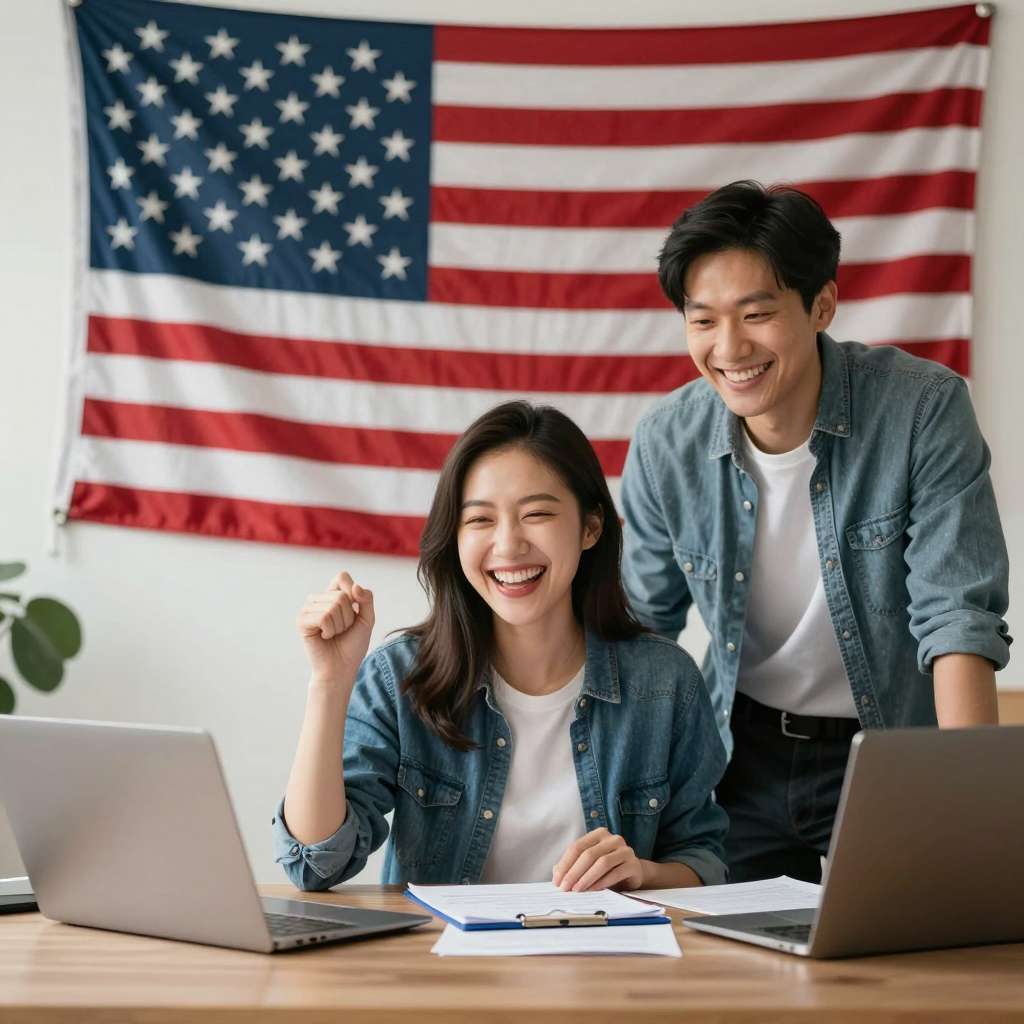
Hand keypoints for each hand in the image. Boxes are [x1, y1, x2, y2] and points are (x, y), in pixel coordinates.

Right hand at [295, 572, 374, 688]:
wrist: (342, 668)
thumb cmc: (353, 644)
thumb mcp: (367, 618)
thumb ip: (366, 599)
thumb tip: (355, 586)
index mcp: (332, 595)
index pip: (342, 577)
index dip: (353, 592)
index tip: (355, 611)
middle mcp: (318, 599)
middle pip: (341, 595)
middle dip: (349, 617)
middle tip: (343, 630)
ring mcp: (308, 609)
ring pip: (333, 606)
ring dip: (340, 625)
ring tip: (334, 634)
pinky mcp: (301, 621)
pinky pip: (323, 617)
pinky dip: (330, 630)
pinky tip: (324, 637)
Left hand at [552, 828, 645, 891]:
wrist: (633, 872)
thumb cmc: (608, 868)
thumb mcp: (590, 864)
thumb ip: (573, 865)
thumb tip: (557, 873)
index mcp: (598, 834)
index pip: (577, 847)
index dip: (565, 864)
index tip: (557, 880)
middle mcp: (612, 839)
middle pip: (589, 854)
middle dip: (574, 872)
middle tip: (565, 887)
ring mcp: (625, 850)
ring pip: (602, 862)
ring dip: (587, 877)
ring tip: (577, 889)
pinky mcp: (633, 864)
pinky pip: (616, 873)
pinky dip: (603, 881)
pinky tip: (593, 889)